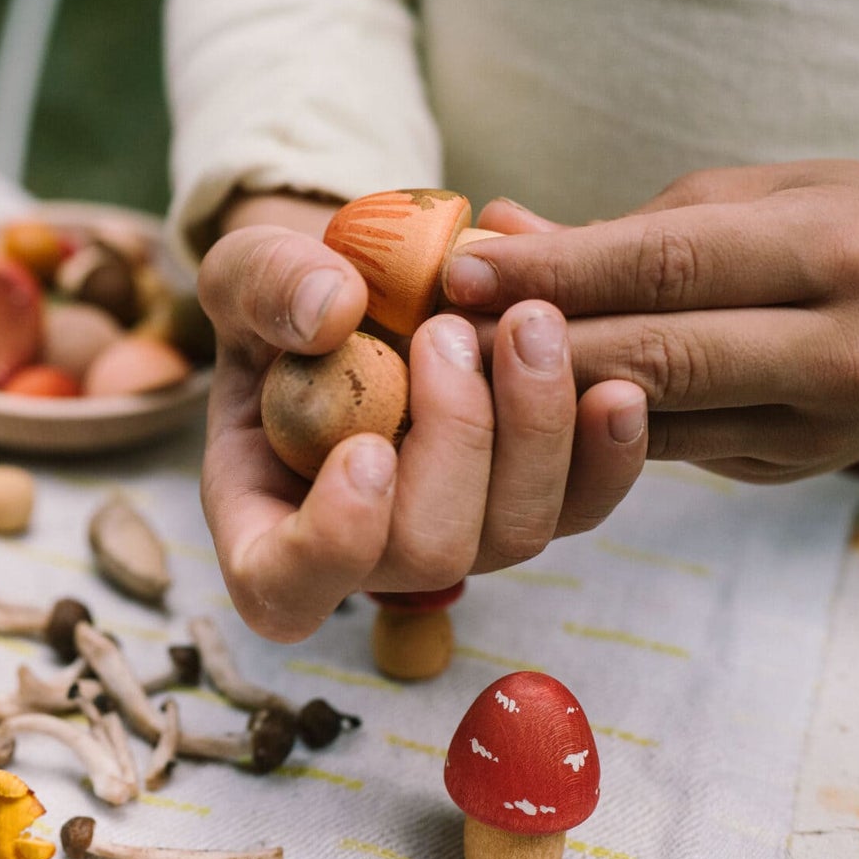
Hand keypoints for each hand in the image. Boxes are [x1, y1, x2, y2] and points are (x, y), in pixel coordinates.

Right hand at [196, 193, 648, 642]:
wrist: (362, 283)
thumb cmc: (284, 297)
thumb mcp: (245, 270)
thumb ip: (266, 285)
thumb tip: (334, 312)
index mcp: (267, 520)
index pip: (283, 587)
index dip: (331, 544)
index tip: (365, 451)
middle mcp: (365, 551)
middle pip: (427, 556)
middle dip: (455, 442)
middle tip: (446, 330)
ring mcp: (455, 534)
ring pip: (515, 533)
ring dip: (534, 429)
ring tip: (529, 321)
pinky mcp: (524, 500)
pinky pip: (581, 506)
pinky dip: (604, 452)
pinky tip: (614, 386)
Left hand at [444, 161, 858, 481]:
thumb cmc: (838, 225)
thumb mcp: (748, 196)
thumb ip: (621, 228)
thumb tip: (492, 229)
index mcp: (836, 250)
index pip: (667, 265)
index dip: (553, 272)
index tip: (460, 268)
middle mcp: (841, 347)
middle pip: (656, 357)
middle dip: (533, 347)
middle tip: (436, 332)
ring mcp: (821, 425)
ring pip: (651, 422)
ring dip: (541, 402)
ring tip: (454, 373)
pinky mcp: (789, 468)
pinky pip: (663, 452)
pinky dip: (580, 430)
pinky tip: (509, 410)